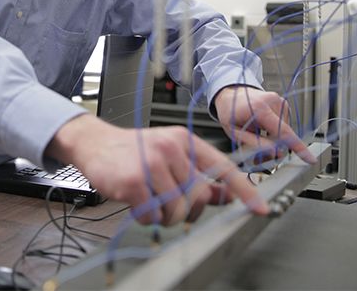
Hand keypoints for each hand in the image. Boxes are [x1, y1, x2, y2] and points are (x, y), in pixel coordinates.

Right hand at [46, 115, 268, 225]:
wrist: (95, 143)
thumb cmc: (133, 151)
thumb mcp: (169, 156)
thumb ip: (198, 175)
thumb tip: (226, 195)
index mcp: (184, 140)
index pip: (223, 167)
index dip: (244, 191)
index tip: (261, 208)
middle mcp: (171, 148)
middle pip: (198, 196)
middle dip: (186, 210)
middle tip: (170, 206)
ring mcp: (152, 162)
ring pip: (177, 209)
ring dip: (164, 215)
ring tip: (150, 201)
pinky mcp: (134, 180)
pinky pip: (153, 214)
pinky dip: (146, 216)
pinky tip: (137, 202)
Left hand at [212, 85, 314, 163]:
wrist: (231, 94)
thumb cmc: (230, 111)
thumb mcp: (235, 132)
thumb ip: (255, 143)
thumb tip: (276, 153)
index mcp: (260, 108)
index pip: (284, 132)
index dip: (298, 147)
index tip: (309, 158)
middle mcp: (273, 102)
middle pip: (284, 134)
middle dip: (275, 147)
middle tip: (260, 152)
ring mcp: (280, 101)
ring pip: (284, 131)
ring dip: (274, 138)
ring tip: (258, 133)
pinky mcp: (283, 104)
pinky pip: (283, 125)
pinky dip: (275, 131)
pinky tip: (263, 127)